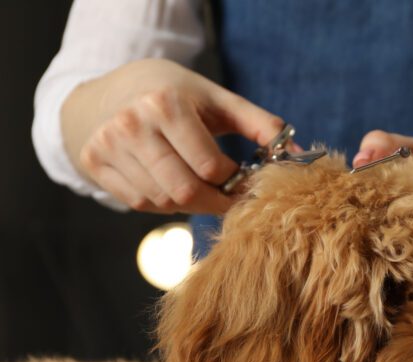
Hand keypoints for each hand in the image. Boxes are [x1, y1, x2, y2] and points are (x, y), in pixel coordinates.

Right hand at [63, 58, 286, 214]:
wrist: (110, 90)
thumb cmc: (176, 95)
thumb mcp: (219, 101)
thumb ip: (262, 126)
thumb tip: (301, 156)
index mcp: (165, 105)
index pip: (210, 167)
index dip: (235, 181)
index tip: (246, 181)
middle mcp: (131, 125)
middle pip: (186, 192)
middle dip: (216, 201)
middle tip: (230, 196)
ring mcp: (107, 146)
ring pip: (163, 202)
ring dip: (190, 202)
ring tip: (199, 183)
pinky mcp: (95, 164)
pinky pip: (141, 203)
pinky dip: (164, 202)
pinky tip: (170, 181)